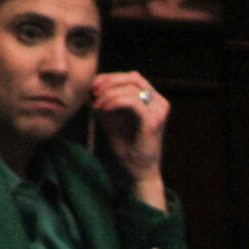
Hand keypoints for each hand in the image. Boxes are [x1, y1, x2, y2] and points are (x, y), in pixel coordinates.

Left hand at [92, 72, 168, 210]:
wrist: (138, 170)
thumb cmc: (127, 146)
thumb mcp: (112, 118)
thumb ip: (104, 101)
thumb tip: (87, 86)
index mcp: (154, 100)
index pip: (132, 78)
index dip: (110, 78)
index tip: (91, 88)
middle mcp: (160, 102)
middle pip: (133, 78)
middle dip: (109, 82)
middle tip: (92, 93)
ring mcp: (159, 111)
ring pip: (131, 88)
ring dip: (108, 94)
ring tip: (96, 106)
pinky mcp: (153, 121)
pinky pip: (131, 102)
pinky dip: (114, 102)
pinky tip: (103, 109)